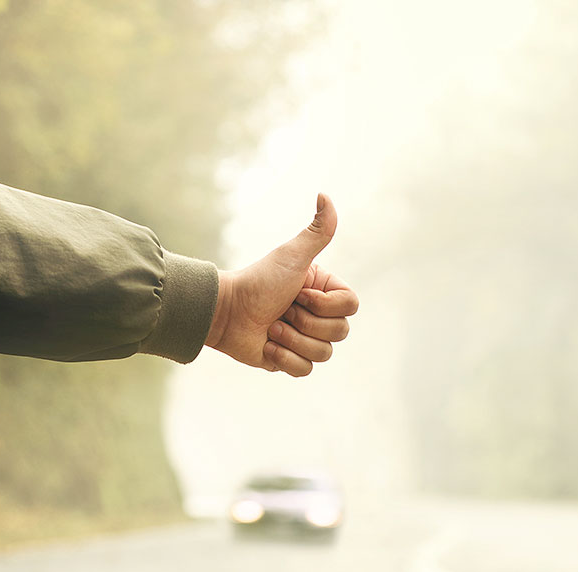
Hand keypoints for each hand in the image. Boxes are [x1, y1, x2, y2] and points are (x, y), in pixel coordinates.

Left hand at [205, 194, 358, 376]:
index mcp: (324, 291)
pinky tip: (267, 345)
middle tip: (282, 310)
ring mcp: (305, 340)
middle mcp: (319, 316)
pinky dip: (284, 359)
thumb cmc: (258, 281)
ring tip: (271, 328)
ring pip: (323, 354)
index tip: (298, 293)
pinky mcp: (290, 360)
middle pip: (339, 332)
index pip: (350, 306)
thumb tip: (325, 194)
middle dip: (306, 323)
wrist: (226, 312)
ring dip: (292, 340)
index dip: (325, 304)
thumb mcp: (292, 256)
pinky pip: (305, 370)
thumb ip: (317, 231)